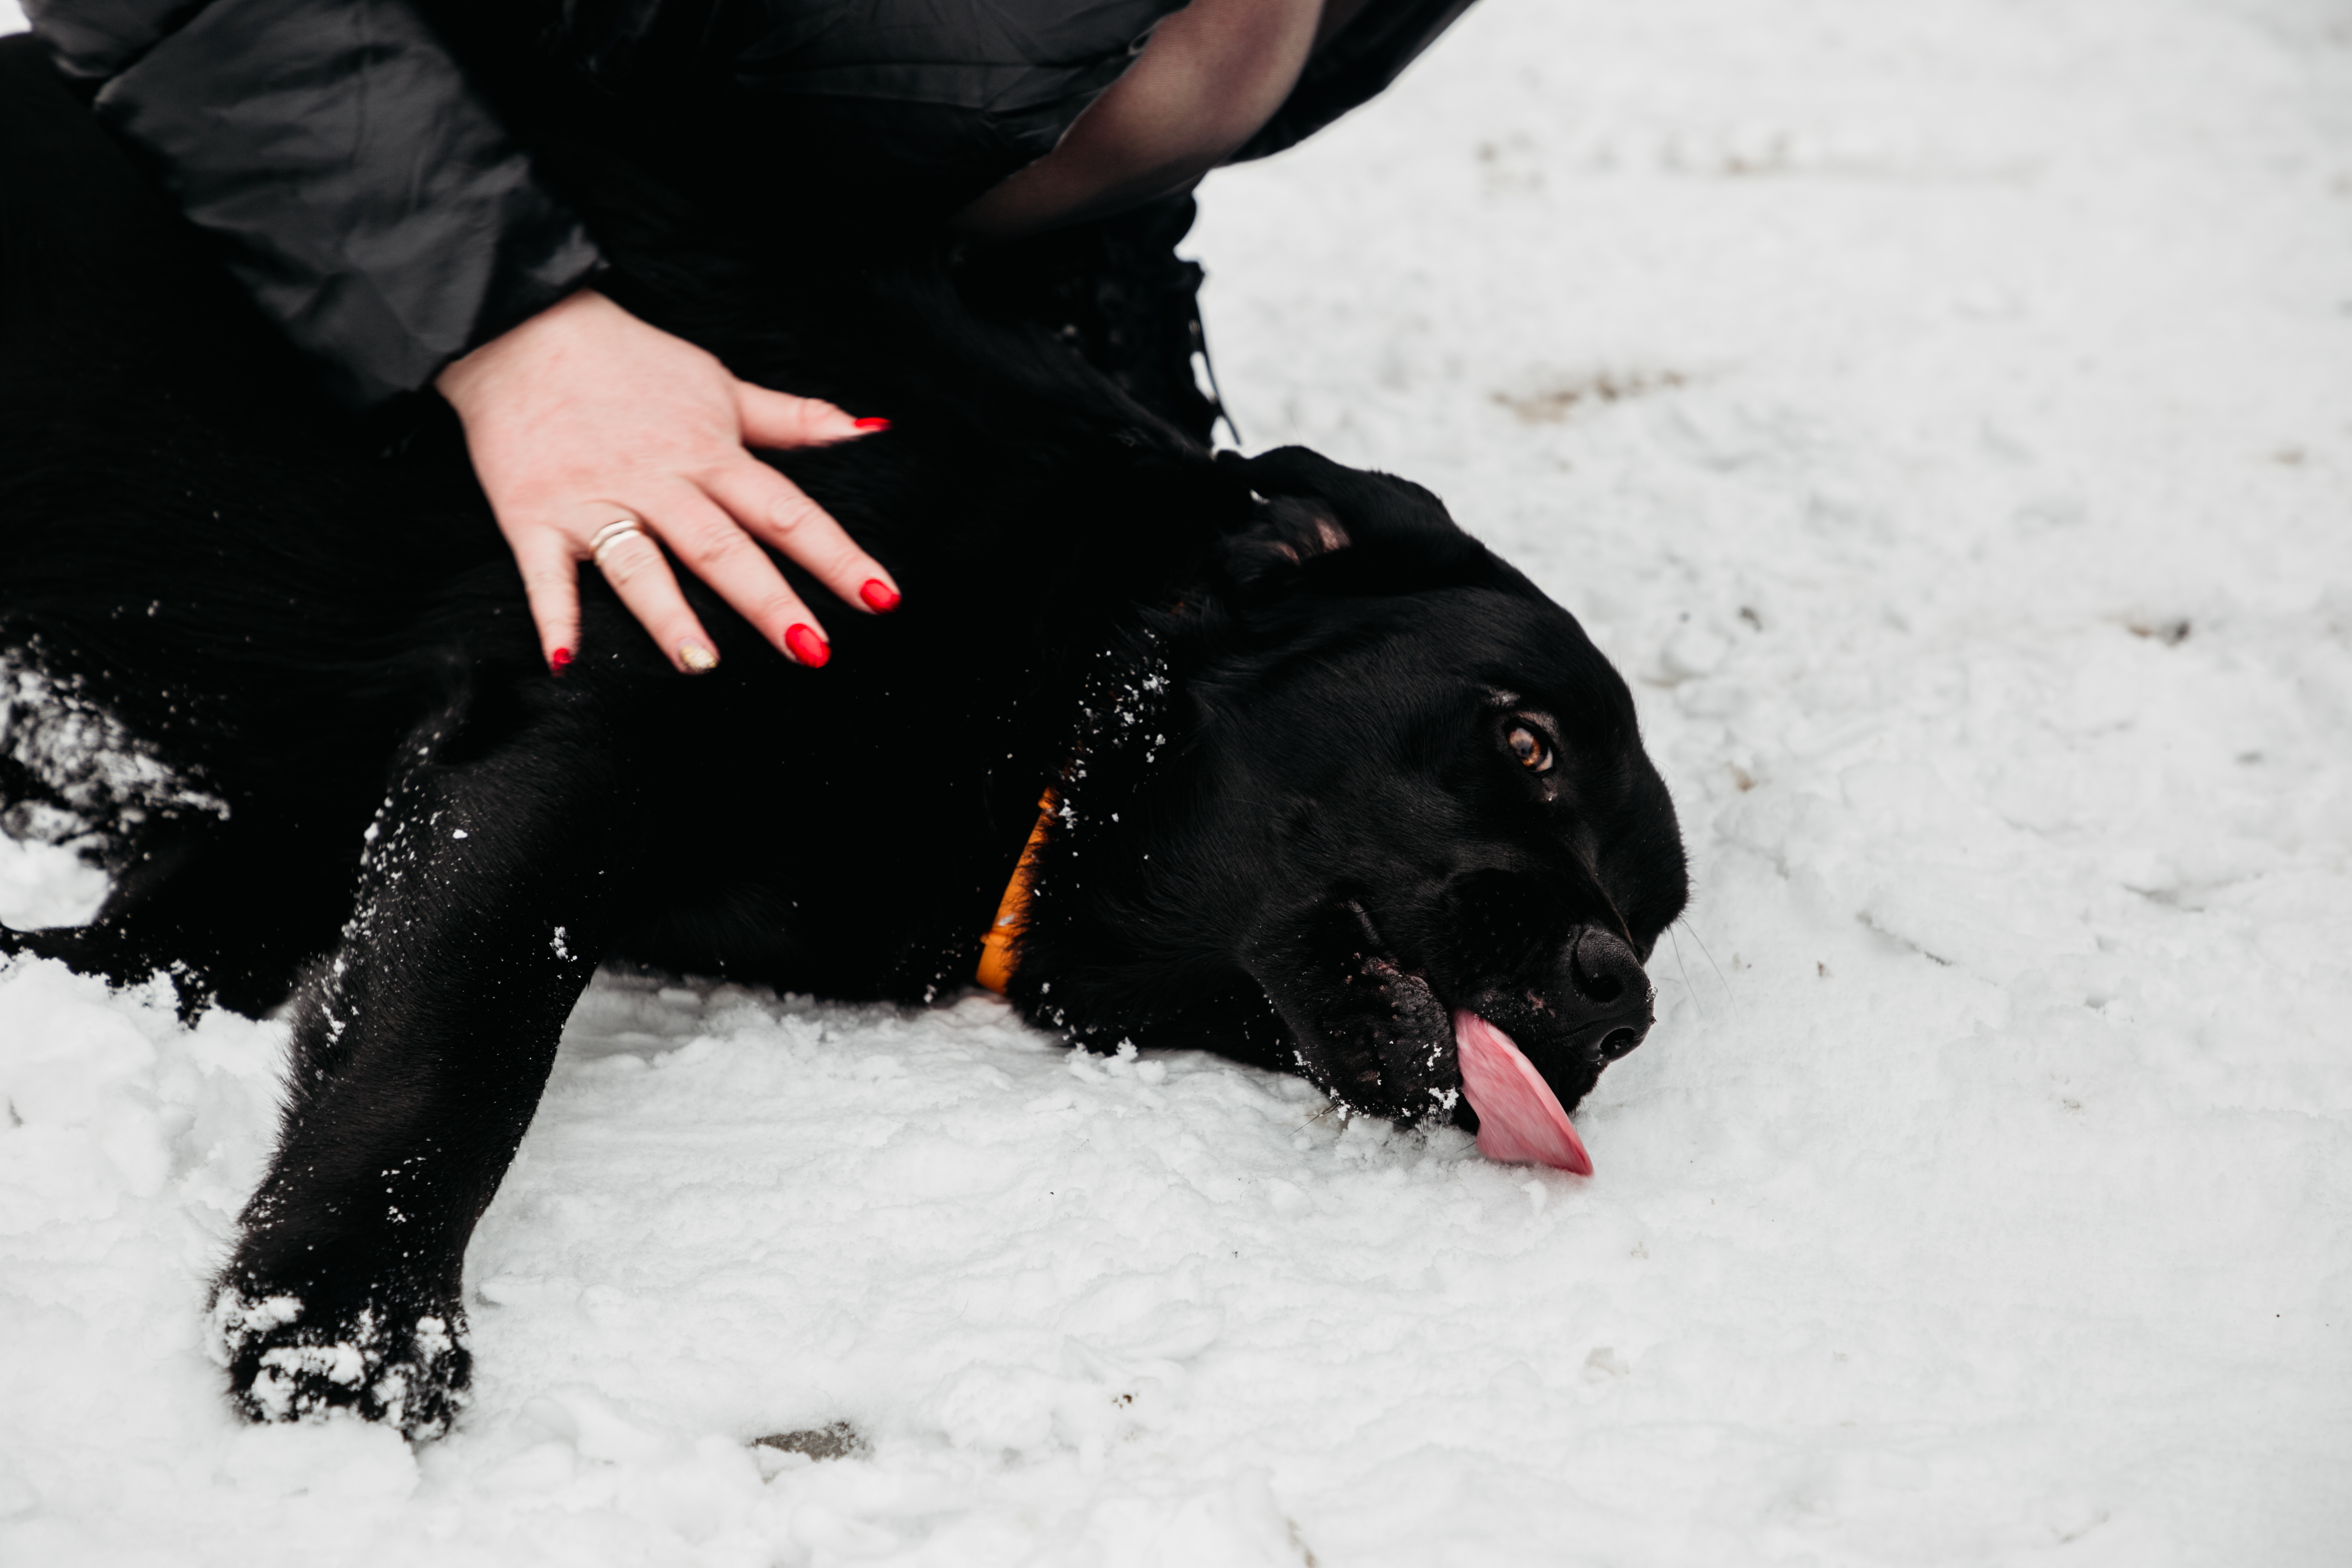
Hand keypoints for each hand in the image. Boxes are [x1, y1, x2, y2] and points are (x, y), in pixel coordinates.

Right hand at [435, 288, 896, 673]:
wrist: (521, 329)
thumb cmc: (629, 363)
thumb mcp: (720, 385)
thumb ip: (792, 419)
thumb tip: (864, 429)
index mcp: (710, 456)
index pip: (787, 513)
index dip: (838, 556)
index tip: (881, 597)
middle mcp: (659, 482)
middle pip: (722, 547)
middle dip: (769, 601)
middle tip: (811, 650)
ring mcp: (595, 501)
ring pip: (640, 565)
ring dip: (669, 615)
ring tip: (701, 663)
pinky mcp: (533, 515)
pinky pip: (545, 574)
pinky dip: (554, 615)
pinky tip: (566, 660)